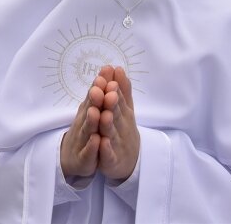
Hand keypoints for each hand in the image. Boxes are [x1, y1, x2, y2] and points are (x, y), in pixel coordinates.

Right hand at [60, 70, 113, 178]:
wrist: (72, 159)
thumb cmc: (86, 130)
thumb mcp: (95, 109)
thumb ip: (103, 90)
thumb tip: (109, 68)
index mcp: (89, 111)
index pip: (95, 96)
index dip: (100, 85)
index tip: (106, 72)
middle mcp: (85, 122)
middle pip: (91, 109)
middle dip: (96, 99)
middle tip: (101, 87)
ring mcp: (83, 140)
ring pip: (89, 129)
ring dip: (92, 120)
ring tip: (97, 112)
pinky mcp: (84, 158)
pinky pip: (89, 152)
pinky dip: (93, 147)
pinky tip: (98, 140)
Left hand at [97, 67, 139, 182]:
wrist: (128, 162)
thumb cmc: (123, 131)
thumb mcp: (124, 110)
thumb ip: (122, 90)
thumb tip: (117, 68)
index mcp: (121, 114)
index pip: (116, 99)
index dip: (111, 89)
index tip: (107, 77)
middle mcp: (120, 127)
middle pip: (114, 113)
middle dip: (111, 103)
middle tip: (108, 91)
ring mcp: (116, 144)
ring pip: (110, 132)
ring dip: (108, 123)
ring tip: (104, 114)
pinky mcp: (112, 161)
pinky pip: (108, 155)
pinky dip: (106, 149)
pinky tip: (102, 143)